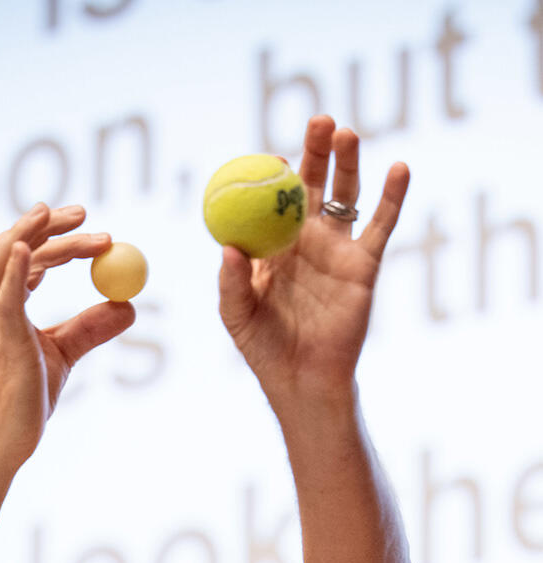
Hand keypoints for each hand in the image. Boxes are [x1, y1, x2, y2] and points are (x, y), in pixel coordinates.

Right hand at [0, 203, 135, 469]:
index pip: (28, 257)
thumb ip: (91, 328)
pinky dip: (17, 269)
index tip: (92, 229)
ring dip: (32, 233)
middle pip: (15, 247)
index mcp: (5, 308)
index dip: (57, 237)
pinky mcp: (3, 340)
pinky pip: (5, 297)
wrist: (3, 442)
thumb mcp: (65, 355)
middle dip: (48, 225)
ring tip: (65, 216)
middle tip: (86, 212)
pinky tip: (31, 249)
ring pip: (3, 259)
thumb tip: (127, 306)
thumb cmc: (24, 403)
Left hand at [217, 115, 408, 412]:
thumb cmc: (264, 348)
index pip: (269, 200)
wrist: (304, 379)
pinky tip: (399, 168)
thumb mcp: (238, 316)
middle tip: (317, 120)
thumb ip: (231, 283)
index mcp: (269, 245)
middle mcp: (303, 240)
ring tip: (345, 133)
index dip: (271, 174)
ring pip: (345, 195)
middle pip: (310, 184)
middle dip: (314, 150)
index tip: (269, 158)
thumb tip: (227, 248)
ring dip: (347, 162)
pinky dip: (393, 196)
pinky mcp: (364, 264)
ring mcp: (335, 249)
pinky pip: (381, 225)